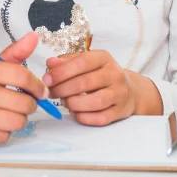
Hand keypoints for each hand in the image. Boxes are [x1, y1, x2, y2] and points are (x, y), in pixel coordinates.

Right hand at [0, 32, 46, 145]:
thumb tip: (34, 37)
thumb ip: (13, 54)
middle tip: (22, 105)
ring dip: (16, 120)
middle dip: (28, 106)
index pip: (21, 76)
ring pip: (15, 122)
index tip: (41, 92)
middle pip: (23, 103)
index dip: (37, 86)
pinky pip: (2, 137)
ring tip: (6, 115)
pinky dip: (2, 133)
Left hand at [44, 50, 159, 125]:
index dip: (62, 71)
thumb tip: (50, 64)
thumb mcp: (86, 62)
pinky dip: (84, 117)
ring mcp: (120, 94)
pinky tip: (75, 112)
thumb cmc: (100, 74)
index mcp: (104, 58)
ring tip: (64, 102)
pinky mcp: (120, 111)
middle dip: (63, 89)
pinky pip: (101, 118)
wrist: (129, 90)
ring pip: (95, 102)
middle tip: (51, 93)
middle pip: (86, 83)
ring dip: (74, 104)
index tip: (47, 79)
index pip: (82, 62)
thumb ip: (67, 62)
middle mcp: (115, 74)